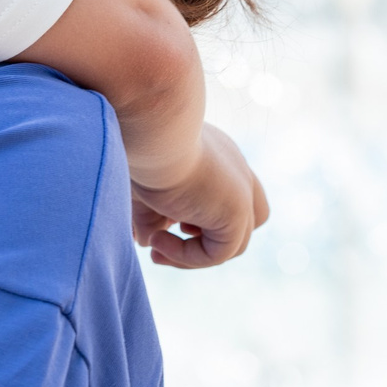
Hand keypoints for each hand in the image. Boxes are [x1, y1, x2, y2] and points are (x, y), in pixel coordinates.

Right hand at [129, 122, 267, 267]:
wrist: (151, 130)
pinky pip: (219, 253)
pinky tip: (156, 241)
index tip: (161, 221)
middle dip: (209, 239)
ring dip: (191, 254)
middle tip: (165, 237)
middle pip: (247, 218)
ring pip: (233, 243)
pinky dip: (186, 257)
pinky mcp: (236, 211)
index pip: (225, 195)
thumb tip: (147, 241)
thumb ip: (149, 215)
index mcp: (217, 156)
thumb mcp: (141, 187)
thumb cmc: (139, 148)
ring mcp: (241, 191)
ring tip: (154, 245)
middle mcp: (235, 170)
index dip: (200, 220)